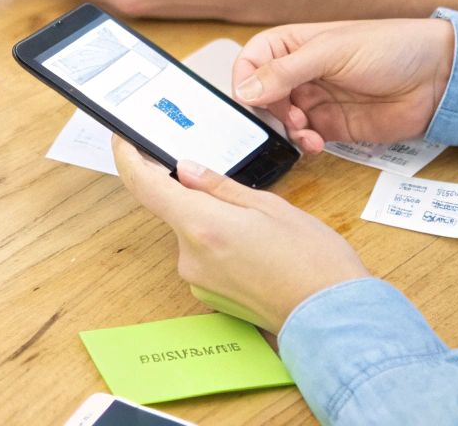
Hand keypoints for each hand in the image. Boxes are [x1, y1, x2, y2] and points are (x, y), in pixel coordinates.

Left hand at [112, 137, 368, 331]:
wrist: (333, 316)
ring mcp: (198, 280)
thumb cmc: (311, 260)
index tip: (125, 140)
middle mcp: (190, 257)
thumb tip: (186, 170)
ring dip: (214, 220)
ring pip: (193, 232)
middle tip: (238, 190)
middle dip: (198, 193)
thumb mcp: (269, 205)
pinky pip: (204, 255)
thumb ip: (219, 187)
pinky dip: (221, 242)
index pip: (145, 185)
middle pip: (174, 209)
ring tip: (260, 226)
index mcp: (201, 225)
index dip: (128, 158)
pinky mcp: (209, 296)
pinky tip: (256, 247)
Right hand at [230, 19, 455, 153]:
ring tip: (306, 130)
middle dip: (268, 110)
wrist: (437, 76)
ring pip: (281, 121)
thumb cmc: (390, 47)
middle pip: (261, 96)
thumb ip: (287, 72)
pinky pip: (305, 139)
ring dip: (286, 130)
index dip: (246, 80)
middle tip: (287, 116)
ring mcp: (316, 100)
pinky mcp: (333, 126)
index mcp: (294, 44)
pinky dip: (304, 144)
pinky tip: (316, 143)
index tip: (252, 99)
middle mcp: (300, 72)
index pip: (251, 61)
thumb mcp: (332, 52)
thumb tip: (245, 91)